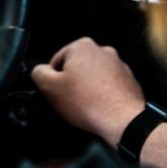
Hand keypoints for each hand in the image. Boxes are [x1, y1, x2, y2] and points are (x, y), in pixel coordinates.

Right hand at [30, 37, 145, 146]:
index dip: (53, 79)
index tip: (57, 92)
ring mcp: (118, 65)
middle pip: (75, 68)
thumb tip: (40, 71)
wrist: (123, 121)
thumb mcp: (49, 87)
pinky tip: (99, 108)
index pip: (56, 61)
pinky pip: (107, 86)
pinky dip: (102, 95)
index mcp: (82, 46)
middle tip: (70, 100)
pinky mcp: (128, 80)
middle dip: (71, 83)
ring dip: (87, 89)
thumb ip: (38, 73)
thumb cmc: (89, 103)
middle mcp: (103, 51)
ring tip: (86, 106)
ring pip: (92, 77)